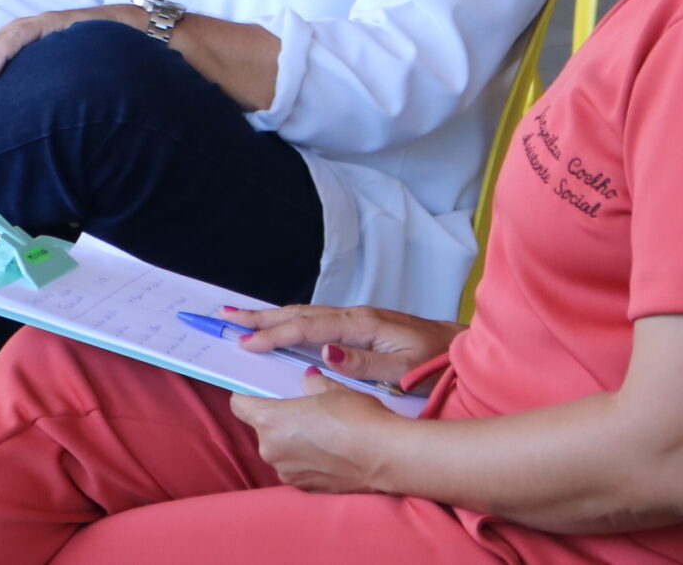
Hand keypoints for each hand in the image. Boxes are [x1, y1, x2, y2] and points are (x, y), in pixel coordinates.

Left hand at [0, 7, 138, 123]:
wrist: (147, 42)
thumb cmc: (111, 73)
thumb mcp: (68, 96)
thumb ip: (45, 112)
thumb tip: (27, 154)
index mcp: (27, 59)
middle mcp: (28, 40)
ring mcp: (40, 28)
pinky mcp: (55, 22)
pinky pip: (22, 36)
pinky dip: (2, 52)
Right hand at [222, 302, 460, 387]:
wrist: (458, 346)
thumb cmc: (435, 361)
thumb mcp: (403, 370)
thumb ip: (364, 363)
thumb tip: (325, 353)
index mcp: (362, 325)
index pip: (308, 328)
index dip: (275, 335)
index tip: (246, 343)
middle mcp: (355, 316)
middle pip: (299, 313)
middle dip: (261, 316)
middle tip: (225, 317)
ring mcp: (356, 318)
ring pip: (305, 314)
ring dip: (271, 316)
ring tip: (240, 317)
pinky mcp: (358, 325)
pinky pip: (315, 320)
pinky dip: (290, 320)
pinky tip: (279, 325)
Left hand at [232, 373, 404, 493]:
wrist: (386, 457)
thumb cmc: (358, 418)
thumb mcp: (333, 389)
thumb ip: (312, 383)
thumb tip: (308, 379)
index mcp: (270, 420)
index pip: (239, 404)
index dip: (247, 395)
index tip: (258, 391)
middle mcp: (270, 449)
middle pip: (261, 428)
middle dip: (277, 418)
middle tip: (304, 409)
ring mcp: (286, 472)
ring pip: (279, 449)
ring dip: (291, 441)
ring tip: (322, 432)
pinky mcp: (303, 488)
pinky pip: (295, 467)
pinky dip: (305, 459)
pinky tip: (329, 451)